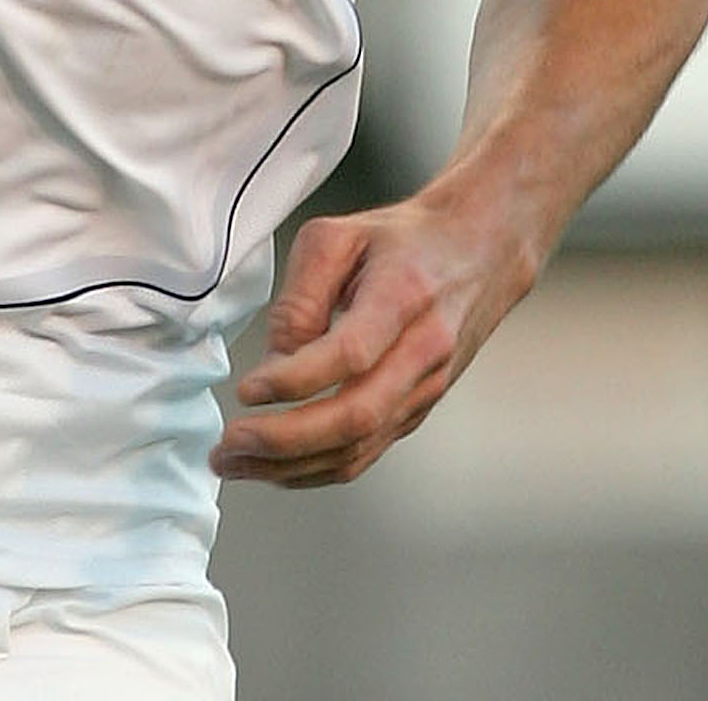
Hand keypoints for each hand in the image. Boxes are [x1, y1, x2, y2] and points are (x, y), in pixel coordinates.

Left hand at [211, 188, 533, 489]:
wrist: (478, 252)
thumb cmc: (402, 240)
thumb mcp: (340, 237)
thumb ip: (302, 297)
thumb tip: (274, 363)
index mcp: (405, 295)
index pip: (351, 353)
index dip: (295, 379)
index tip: (246, 389)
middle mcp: (423, 351)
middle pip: (355, 416)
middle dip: (284, 440)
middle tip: (229, 445)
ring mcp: (425, 389)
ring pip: (359, 448)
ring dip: (291, 466)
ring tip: (235, 464)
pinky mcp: (418, 410)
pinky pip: (366, 453)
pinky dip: (316, 469)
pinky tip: (275, 467)